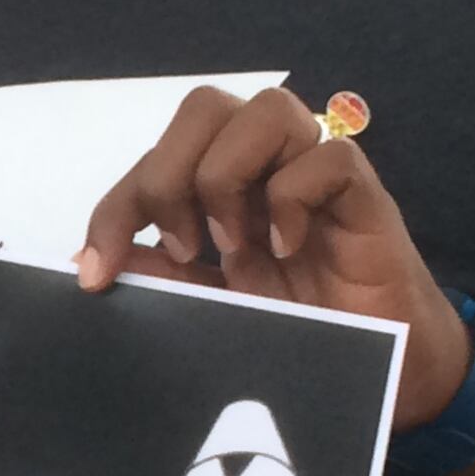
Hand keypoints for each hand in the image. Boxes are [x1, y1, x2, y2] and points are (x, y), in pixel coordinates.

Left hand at [75, 86, 473, 427]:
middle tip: (183, 247)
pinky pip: (331, 156)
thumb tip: (89, 262)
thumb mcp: (215, 308)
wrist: (385, 368)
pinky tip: (286, 248)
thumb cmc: (302, 328)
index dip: (115, 207)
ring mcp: (316, 174)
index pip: (154, 158)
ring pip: (268, 109)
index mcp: (220, 184)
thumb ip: (163, 281)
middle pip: (205, 107)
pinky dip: (295, 195)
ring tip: (233, 245)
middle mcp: (266, 164)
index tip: (95, 273)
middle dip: (169, 174)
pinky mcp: (364, 196)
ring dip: (229, 174)